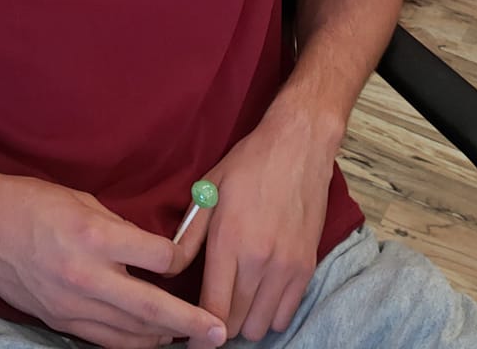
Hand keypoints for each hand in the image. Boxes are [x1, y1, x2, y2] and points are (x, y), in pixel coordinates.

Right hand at [0, 170, 228, 348]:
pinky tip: (149, 338)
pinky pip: (104, 340)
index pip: (158, 259)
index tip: (194, 254)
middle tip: (220, 333)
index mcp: (95, 237)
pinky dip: (131, 342)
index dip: (183, 257)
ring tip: (192, 339)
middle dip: (190, 324)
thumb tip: (151, 250)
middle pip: (152, 310)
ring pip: (130, 335)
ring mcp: (71, 306)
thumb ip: (120, 229)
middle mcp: (86, 277)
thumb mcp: (84, 201)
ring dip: (163, 339)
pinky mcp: (59, 321)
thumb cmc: (32, 202)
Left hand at [173, 103, 335, 346]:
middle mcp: (259, 261)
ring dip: (246, 321)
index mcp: (229, 241)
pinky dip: (270, 314)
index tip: (190, 338)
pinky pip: (286, 315)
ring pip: (262, 326)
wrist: (299, 146)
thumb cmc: (249, 164)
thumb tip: (170, 270)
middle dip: (220, 325)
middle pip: (236, 324)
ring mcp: (287, 267)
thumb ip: (189, 234)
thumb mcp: (209, 190)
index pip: (213, 311)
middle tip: (211, 312)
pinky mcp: (307, 267)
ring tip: (237, 302)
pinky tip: (260, 296)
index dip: (198, 332)